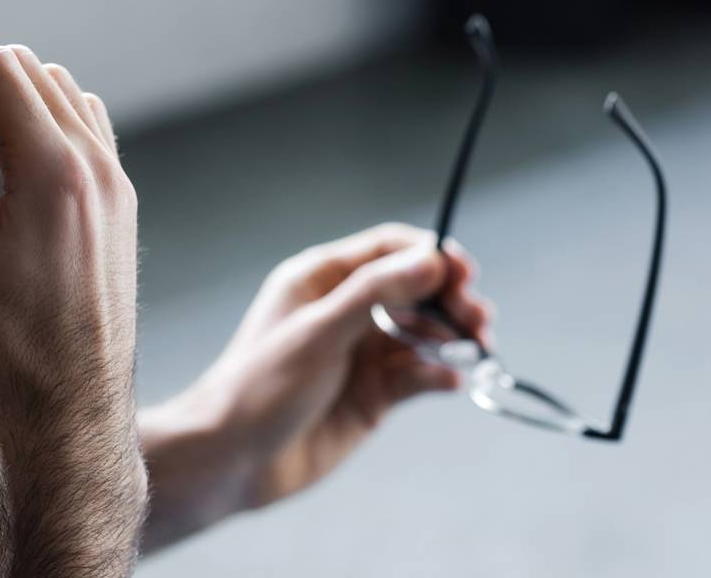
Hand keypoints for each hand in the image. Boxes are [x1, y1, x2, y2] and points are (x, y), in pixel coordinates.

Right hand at [0, 45, 133, 422]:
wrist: (69, 407)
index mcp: (56, 175)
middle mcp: (99, 167)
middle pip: (31, 70)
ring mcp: (118, 183)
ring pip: (62, 92)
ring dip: (9, 99)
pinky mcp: (121, 201)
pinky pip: (84, 127)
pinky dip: (43, 123)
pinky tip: (6, 167)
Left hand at [141, 223, 490, 547]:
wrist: (232, 460)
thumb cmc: (259, 388)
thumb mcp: (318, 333)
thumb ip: (374, 294)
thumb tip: (431, 260)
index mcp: (320, 281)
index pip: (388, 250)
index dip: (429, 256)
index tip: (465, 273)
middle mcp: (343, 312)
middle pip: (415, 291)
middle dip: (450, 301)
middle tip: (477, 319)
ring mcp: (359, 355)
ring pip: (422, 335)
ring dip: (451, 339)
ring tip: (475, 348)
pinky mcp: (371, 396)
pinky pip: (416, 377)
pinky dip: (437, 375)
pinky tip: (449, 382)